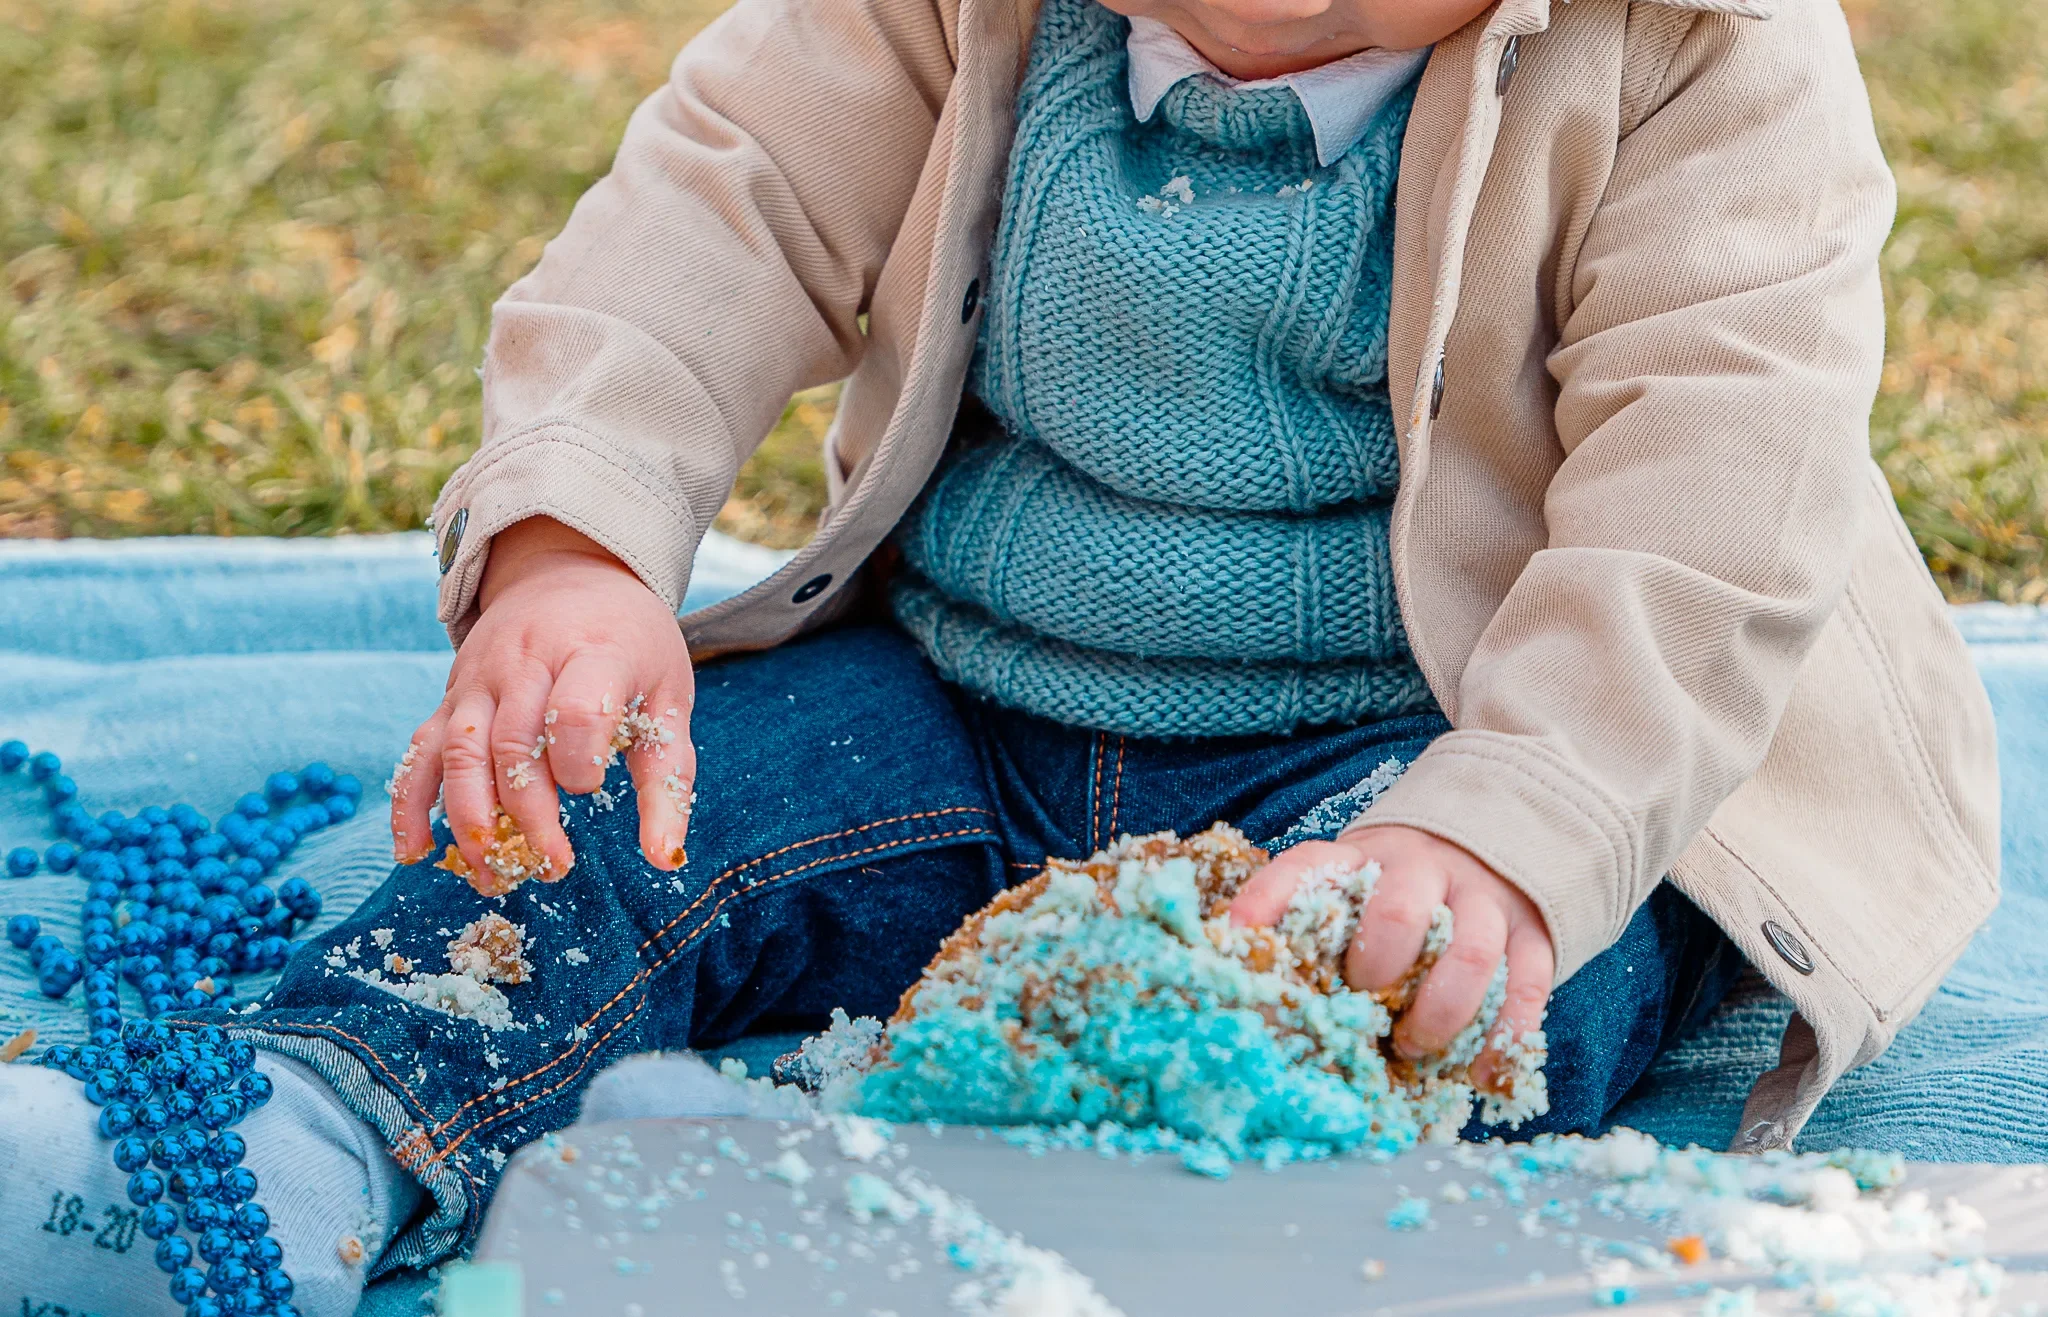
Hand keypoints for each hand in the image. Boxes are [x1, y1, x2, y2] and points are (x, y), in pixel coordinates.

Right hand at [391, 516, 697, 877]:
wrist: (572, 572)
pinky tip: (415, 851)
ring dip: (469, 820)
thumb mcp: (668, 696)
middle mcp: (527, 661)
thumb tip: (664, 860)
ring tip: (491, 875)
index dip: (580, 760)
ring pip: (461, 751)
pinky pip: (420, 749)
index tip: (592, 787)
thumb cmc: (633, 645)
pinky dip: (409, 801)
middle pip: (513, 743)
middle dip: (527, 815)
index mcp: (593, 652)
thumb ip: (668, 778)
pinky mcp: (451, 696)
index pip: (576, 710)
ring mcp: (481, 678)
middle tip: (552, 865)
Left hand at [1229, 825, 1552, 1091]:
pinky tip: (1475, 1073)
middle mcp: (1423, 870)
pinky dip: (1502, 1037)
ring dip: (1438, 1014)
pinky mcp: (1533, 933)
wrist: (1490, 844)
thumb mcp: (1348, 891)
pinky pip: (1528, 985)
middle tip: (1362, 1005)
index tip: (1238, 942)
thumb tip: (1235, 978)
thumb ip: (1302, 928)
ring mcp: (1483, 900)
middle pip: (1398, 910)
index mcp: (1361, 859)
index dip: (1267, 903)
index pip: (1306, 868)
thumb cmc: (1397, 893)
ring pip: (1471, 953)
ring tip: (1414, 1049)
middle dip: (1375, 970)